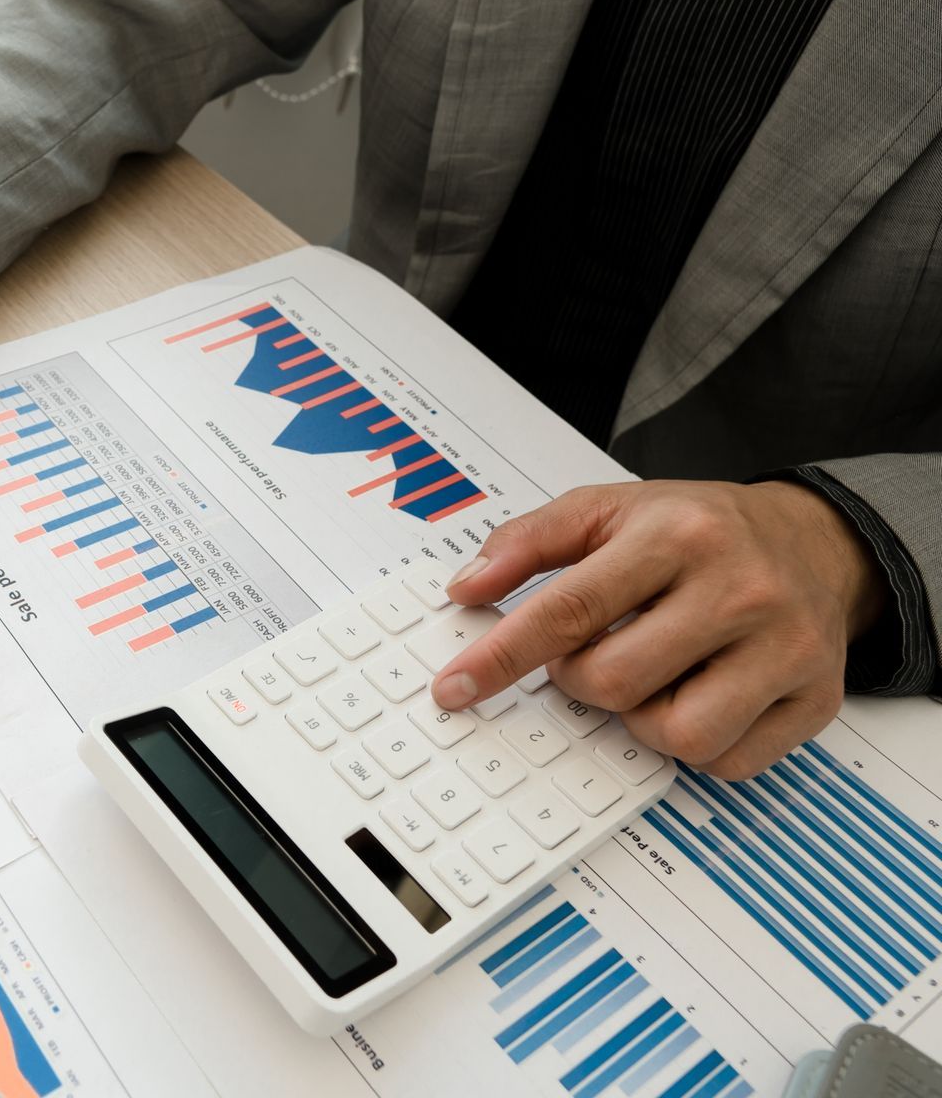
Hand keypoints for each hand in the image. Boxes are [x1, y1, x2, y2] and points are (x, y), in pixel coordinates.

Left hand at [433, 480, 886, 778]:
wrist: (813, 542)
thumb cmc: (698, 531)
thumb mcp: (608, 509)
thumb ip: (527, 542)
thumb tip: (466, 589)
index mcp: (678, 535)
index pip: (569, 609)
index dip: (502, 655)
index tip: (456, 686)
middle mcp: (741, 590)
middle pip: (614, 681)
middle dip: (579, 678)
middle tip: (591, 652)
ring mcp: (787, 649)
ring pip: (674, 733)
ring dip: (639, 718)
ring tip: (649, 674)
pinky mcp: (816, 700)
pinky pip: (727, 763)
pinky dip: (694, 745)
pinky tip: (695, 696)